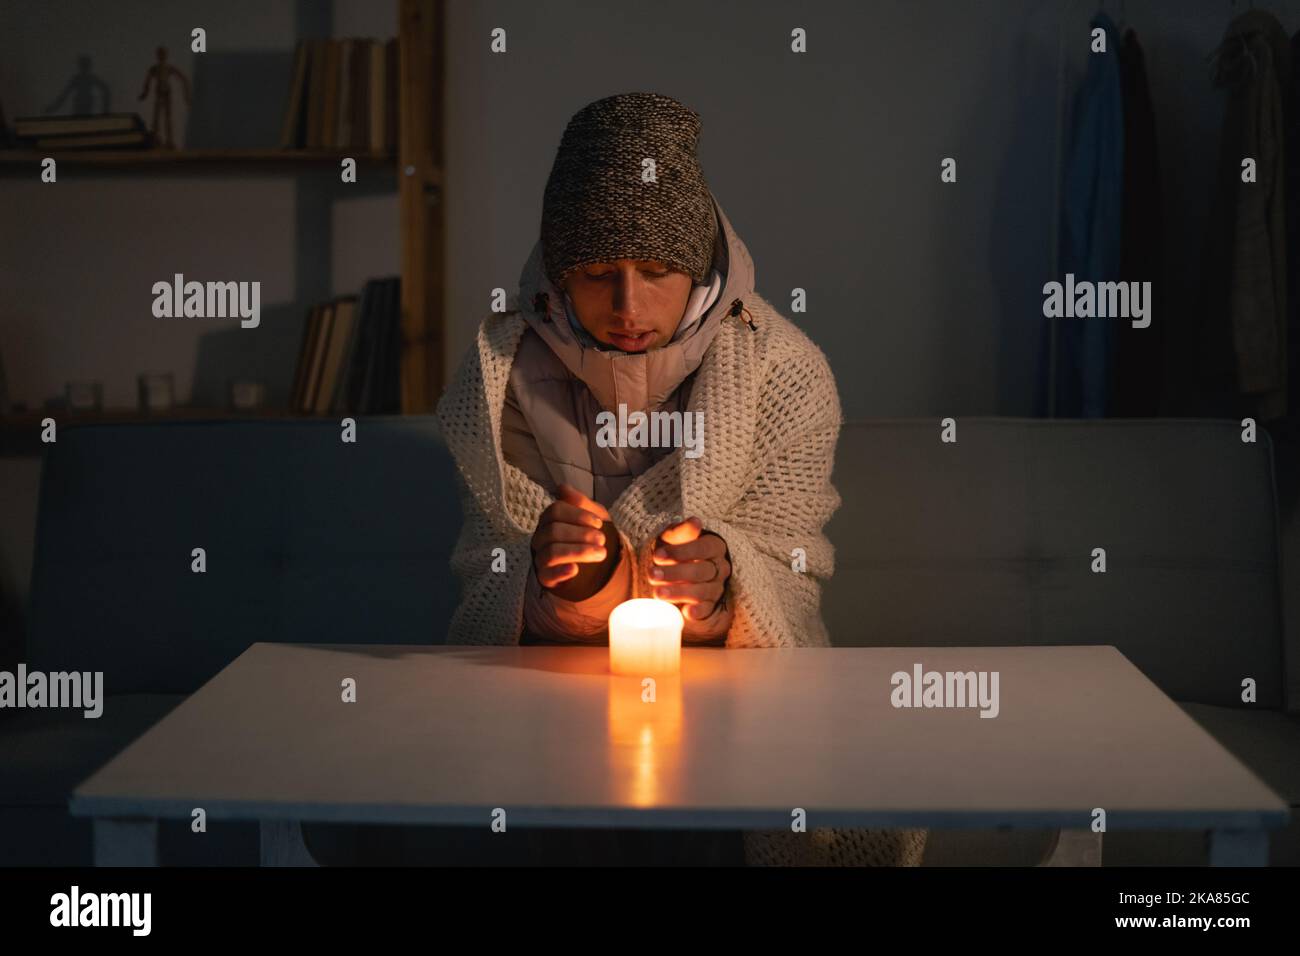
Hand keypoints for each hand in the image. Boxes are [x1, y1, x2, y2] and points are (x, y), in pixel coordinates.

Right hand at [531, 484, 619, 599]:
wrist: (598, 566)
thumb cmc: (592, 536)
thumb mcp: (593, 517)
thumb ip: (581, 502)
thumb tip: (562, 487)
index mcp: (550, 520)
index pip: (555, 511)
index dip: (577, 515)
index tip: (598, 523)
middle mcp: (541, 538)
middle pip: (553, 531)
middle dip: (581, 535)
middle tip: (602, 540)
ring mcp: (541, 558)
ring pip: (551, 552)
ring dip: (578, 552)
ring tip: (600, 554)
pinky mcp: (545, 579)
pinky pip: (547, 574)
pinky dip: (561, 571)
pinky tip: (575, 570)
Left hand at [650, 517, 730, 620]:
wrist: (678, 567)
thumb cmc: (676, 548)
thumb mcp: (676, 537)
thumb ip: (683, 531)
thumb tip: (695, 522)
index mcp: (714, 547)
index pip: (702, 548)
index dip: (681, 552)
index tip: (657, 555)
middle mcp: (719, 568)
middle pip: (701, 571)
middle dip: (675, 574)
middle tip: (652, 575)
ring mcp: (716, 588)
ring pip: (702, 591)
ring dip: (679, 593)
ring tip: (657, 593)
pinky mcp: (711, 606)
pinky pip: (707, 610)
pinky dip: (698, 612)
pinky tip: (685, 612)